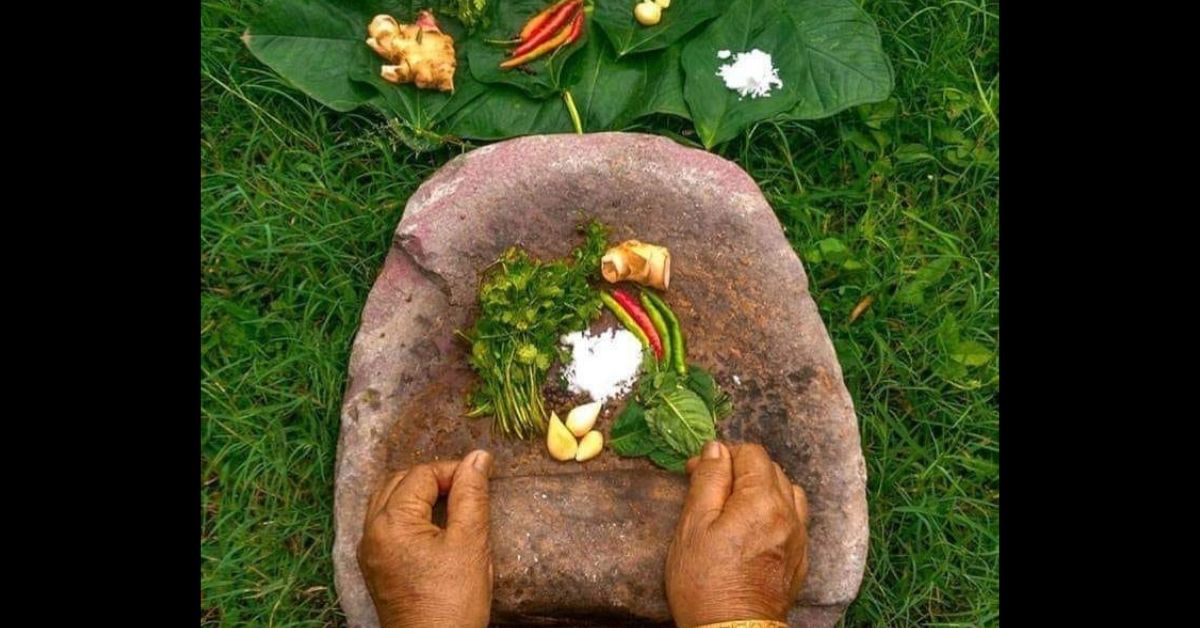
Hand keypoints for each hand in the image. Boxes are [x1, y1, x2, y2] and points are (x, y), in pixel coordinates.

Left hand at [357, 450, 493, 627]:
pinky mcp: (374, 566)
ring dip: (418, 493)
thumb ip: (471, 495)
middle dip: (434, 478)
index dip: (454, 471)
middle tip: (467, 489)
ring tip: (451, 503)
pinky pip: (385, 524)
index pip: (422, 474)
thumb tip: (478, 458)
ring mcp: (369, 551)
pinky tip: (431, 525)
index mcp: (391, 522)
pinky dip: (407, 514)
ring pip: (388, 501)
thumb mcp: (470, 542)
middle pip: (399, 482)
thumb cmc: (453, 602)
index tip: (481, 480)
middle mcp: (371, 532)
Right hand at [666, 442, 808, 626]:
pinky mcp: (800, 560)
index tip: (697, 471)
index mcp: (763, 501)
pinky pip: (795, 520)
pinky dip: (777, 511)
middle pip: (771, 470)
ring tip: (736, 505)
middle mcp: (789, 514)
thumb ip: (708, 481)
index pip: (751, 454)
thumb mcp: (694, 526)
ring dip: (763, 489)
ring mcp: (798, 538)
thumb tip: (715, 449)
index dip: (722, 455)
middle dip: (741, 471)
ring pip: (788, 492)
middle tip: (710, 488)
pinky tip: (756, 526)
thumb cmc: (705, 582)